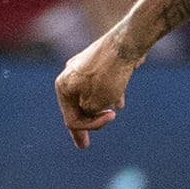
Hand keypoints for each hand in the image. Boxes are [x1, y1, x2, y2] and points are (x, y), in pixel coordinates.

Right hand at [54, 33, 136, 149]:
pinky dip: (108, 95)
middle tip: (84, 145)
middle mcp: (69, 76)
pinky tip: (118, 103)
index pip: (71, 118)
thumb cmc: (109, 75)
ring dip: (99, 108)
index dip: (90, 126)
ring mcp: (84, 68)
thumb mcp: (97, 103)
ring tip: (110, 116)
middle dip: (87, 123)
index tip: (111, 118)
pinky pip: (101, 84)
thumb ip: (89, 112)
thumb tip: (90, 109)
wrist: (126, 43)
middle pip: (77, 107)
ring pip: (90, 95)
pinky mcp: (99, 62)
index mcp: (63, 87)